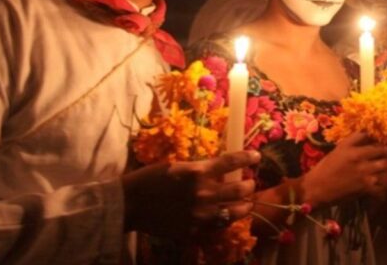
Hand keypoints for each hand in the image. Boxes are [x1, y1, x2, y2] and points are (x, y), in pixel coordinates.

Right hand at [123, 150, 260, 237]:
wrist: (130, 204)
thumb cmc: (150, 179)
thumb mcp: (178, 166)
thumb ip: (201, 168)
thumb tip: (221, 169)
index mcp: (199, 171)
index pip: (233, 162)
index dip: (249, 158)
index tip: (257, 157)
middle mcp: (205, 192)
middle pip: (241, 189)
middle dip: (249, 185)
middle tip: (249, 184)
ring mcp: (201, 213)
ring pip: (237, 211)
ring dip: (245, 205)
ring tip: (246, 203)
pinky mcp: (195, 230)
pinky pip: (220, 226)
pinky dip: (226, 220)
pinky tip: (226, 216)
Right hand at [302, 132, 386, 205]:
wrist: (316, 189)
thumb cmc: (325, 168)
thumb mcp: (338, 150)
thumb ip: (352, 142)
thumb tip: (367, 136)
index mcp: (351, 148)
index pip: (370, 137)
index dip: (377, 141)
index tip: (379, 144)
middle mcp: (359, 158)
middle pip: (383, 151)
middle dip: (386, 153)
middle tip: (386, 156)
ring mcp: (364, 173)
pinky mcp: (366, 188)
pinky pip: (383, 185)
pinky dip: (383, 186)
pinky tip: (380, 185)